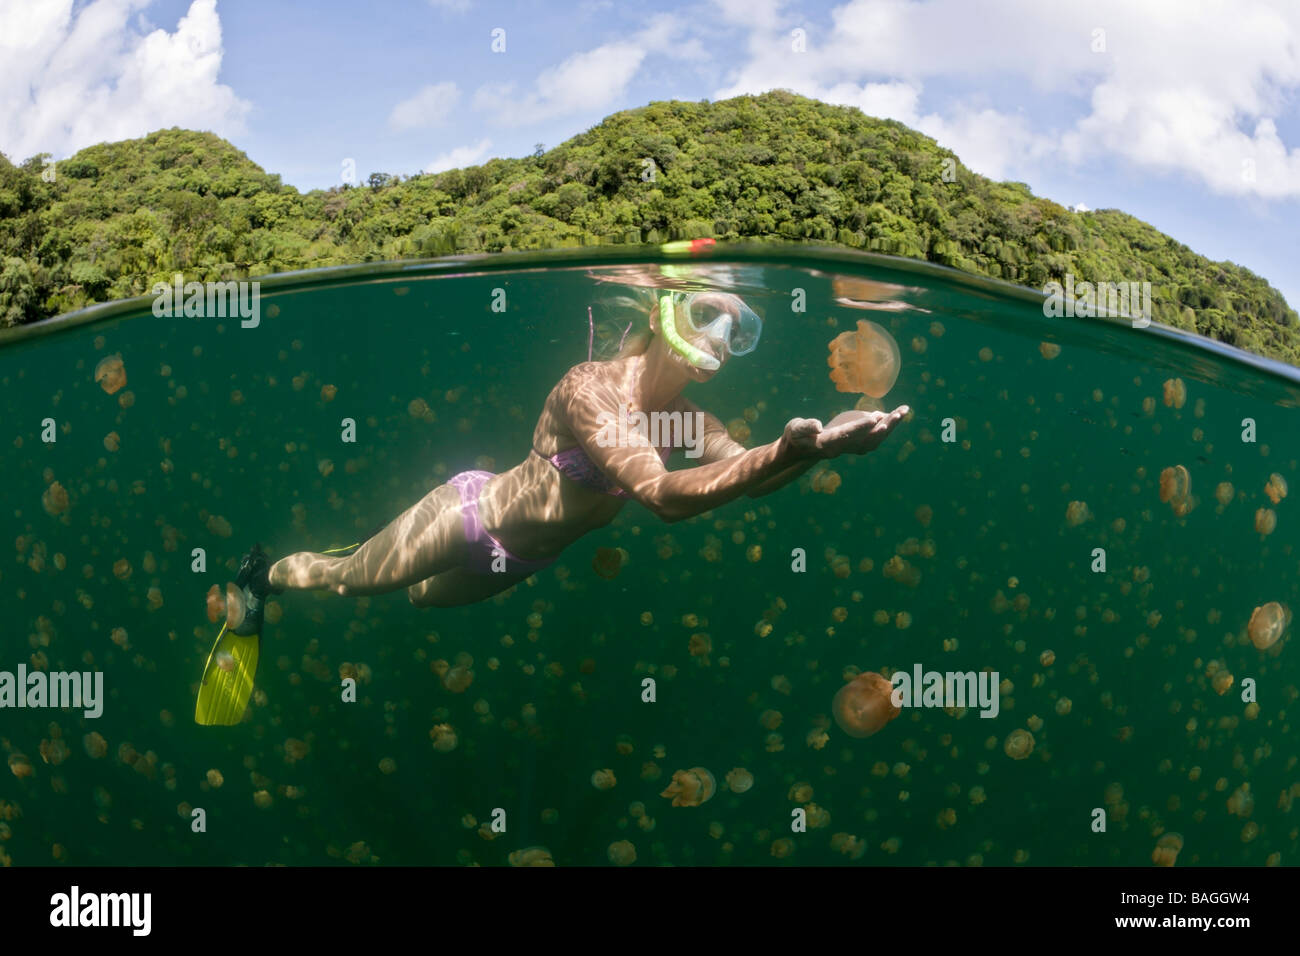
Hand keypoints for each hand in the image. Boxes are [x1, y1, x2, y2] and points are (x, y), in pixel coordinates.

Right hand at [783, 407, 909, 459]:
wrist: (800, 449)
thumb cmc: (795, 436)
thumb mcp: (795, 428)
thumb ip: (805, 427)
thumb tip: (817, 425)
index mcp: (827, 444)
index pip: (846, 436)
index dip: (860, 428)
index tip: (874, 419)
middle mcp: (842, 449)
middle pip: (866, 440)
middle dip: (884, 427)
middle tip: (899, 413)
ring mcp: (850, 448)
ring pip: (874, 440)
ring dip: (890, 427)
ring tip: (903, 411)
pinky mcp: (855, 444)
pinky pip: (874, 437)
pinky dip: (886, 427)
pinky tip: (895, 415)